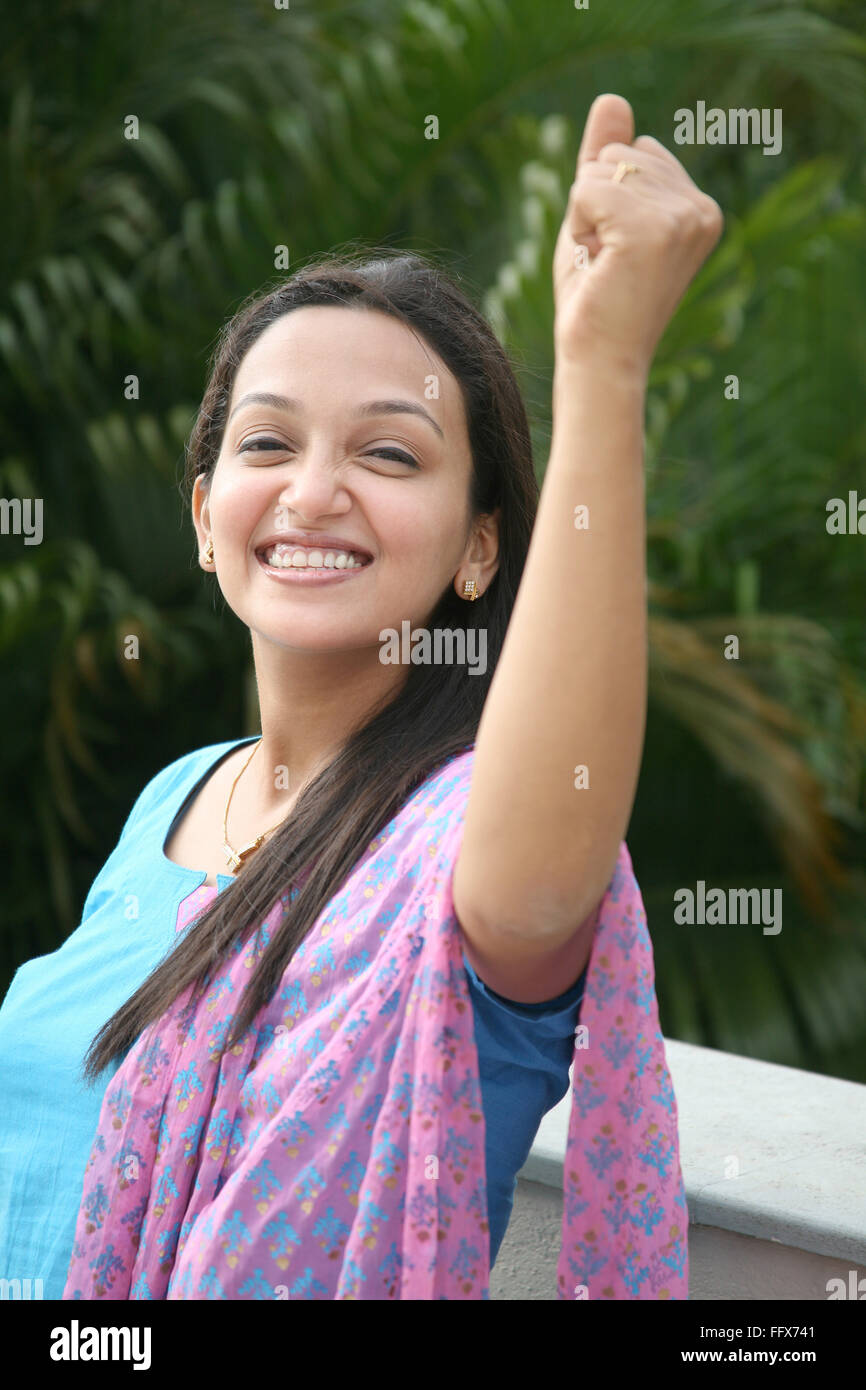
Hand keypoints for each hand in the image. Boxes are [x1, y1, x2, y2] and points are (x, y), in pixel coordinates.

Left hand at [552, 93, 723, 377]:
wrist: (599, 360)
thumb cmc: (596, 299)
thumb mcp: (597, 217)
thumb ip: (605, 160)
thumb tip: (612, 98)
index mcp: (700, 206)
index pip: (634, 152)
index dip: (606, 200)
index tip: (617, 252)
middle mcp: (701, 207)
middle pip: (617, 155)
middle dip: (593, 206)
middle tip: (607, 262)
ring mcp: (681, 216)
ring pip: (599, 171)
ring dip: (584, 219)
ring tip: (603, 266)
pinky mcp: (651, 227)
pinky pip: (586, 189)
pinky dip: (577, 227)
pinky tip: (597, 265)